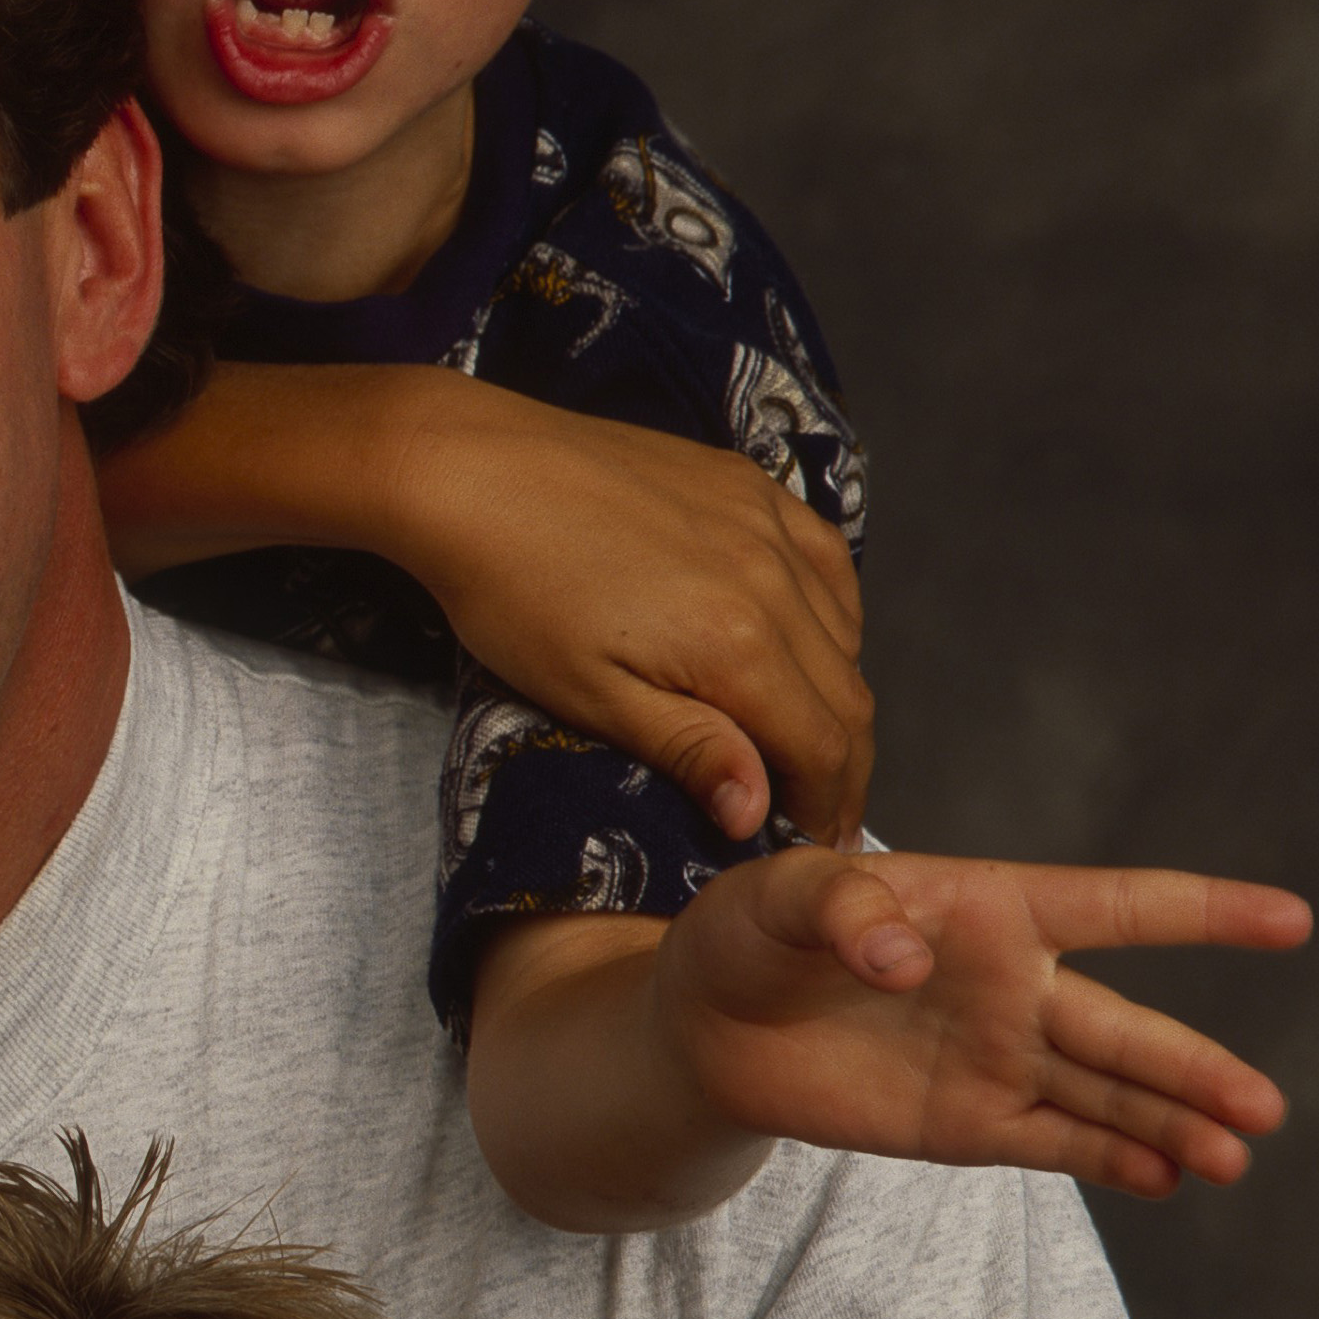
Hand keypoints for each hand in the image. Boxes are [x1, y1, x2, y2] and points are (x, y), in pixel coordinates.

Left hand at [403, 385, 868, 845]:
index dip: (828, 807)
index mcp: (737, 645)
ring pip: (845, 631)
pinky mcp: (748, 486)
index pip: (822, 747)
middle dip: (840, 765)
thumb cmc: (511, 595)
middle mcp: (774, 580)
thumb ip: (687, 750)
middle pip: (846, 695)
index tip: (817, 844)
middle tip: (819, 812)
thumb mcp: (589, 696)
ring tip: (806, 741)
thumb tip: (755, 813)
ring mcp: (767, 522)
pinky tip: (806, 644)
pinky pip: (826, 562)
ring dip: (836, 695)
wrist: (473, 473)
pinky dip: (831, 617)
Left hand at [659, 849, 1312, 1193]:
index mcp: (991, 907)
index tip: (1294, 920)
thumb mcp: (776, 895)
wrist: (702, 1026)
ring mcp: (1000, 1058)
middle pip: (1126, 1030)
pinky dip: (1111, 1162)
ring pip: (1109, 1096)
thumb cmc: (748, 933)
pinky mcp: (970, 1123)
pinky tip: (1168, 1178)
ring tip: (1235, 1156)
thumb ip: (843, 909)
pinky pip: (1057, 1143)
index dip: (1203, 911)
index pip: (1115, 906)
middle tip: (1264, 1108)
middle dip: (1195, 1069)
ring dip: (1173, 1127)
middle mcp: (1015, 985)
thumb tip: (906, 960)